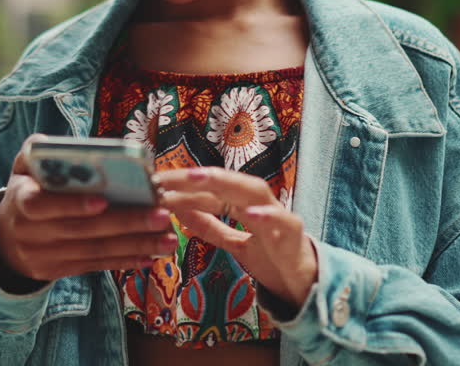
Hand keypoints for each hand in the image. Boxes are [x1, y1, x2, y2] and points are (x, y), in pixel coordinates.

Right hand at [0, 134, 176, 283]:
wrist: (5, 238)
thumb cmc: (27, 189)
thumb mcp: (23, 167)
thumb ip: (39, 151)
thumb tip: (62, 144)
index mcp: (21, 200)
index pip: (42, 205)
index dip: (72, 205)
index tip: (103, 201)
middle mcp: (31, 232)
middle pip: (81, 230)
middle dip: (124, 223)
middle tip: (161, 213)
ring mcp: (46, 256)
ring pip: (94, 251)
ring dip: (134, 245)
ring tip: (168, 237)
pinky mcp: (60, 271)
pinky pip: (95, 265)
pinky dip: (124, 260)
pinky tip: (151, 255)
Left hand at [153, 166, 317, 311]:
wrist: (306, 284)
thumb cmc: (271, 257)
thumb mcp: (234, 242)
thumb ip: (210, 226)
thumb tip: (178, 210)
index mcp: (243, 204)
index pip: (210, 188)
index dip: (183, 186)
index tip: (153, 184)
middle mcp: (259, 203)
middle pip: (228, 182)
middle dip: (196, 177)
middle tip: (165, 176)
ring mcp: (279, 216)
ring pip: (254, 191)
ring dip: (227, 183)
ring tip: (198, 178)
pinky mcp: (295, 235)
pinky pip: (283, 221)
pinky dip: (268, 216)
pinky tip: (250, 213)